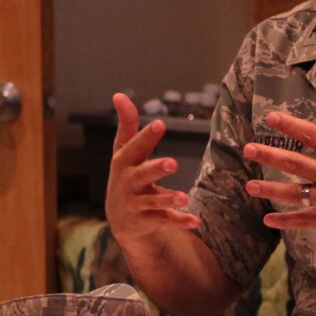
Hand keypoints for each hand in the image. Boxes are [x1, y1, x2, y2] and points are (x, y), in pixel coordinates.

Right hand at [104, 92, 199, 240]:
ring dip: (168, 198)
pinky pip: (165, 220)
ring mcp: (137, 202)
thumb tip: (119, 94)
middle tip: (172, 162)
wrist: (119, 217)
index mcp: (124, 162)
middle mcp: (129, 182)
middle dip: (156, 168)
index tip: (161, 124)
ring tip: (184, 198)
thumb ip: (126, 125)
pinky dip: (179, 221)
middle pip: (142, 174)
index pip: (135, 147)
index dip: (147, 136)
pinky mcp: (148, 219)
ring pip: (154, 200)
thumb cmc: (126, 174)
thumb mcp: (123, 151)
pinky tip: (196, 221)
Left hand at [243, 88, 315, 241]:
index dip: (291, 126)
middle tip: (247, 149)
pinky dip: (287, 221)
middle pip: (296, 164)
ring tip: (248, 186)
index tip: (271, 117)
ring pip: (296, 193)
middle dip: (270, 156)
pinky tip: (268, 219)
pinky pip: (307, 220)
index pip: (313, 136)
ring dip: (270, 189)